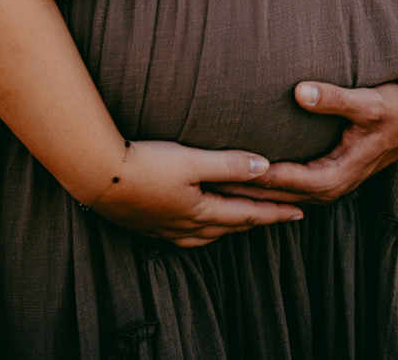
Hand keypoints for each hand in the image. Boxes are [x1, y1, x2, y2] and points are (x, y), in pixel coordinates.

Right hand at [85, 140, 304, 246]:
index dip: (275, 212)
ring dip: (233, 227)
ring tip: (246, 222)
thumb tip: (265, 167)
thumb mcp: (190, 161)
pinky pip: (189, 236)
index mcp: (202, 211)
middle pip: (233, 226)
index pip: (248, 214)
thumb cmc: (145, 164)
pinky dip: (206, 230)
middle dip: (260, 221)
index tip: (299, 212)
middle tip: (283, 218)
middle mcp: (188, 226)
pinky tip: (199, 225)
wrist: (98, 177)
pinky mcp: (151, 226)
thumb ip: (228, 164)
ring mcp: (168, 229)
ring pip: (211, 234)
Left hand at [231, 78, 397, 204]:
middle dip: (242, 191)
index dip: (251, 176)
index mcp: (335, 175)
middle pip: (276, 195)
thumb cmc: (394, 109)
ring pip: (281, 194)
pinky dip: (268, 185)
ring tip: (215, 183)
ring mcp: (328, 183)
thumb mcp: (366, 102)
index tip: (221, 169)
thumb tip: (299, 91)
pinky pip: (291, 185)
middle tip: (204, 183)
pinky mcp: (328, 174)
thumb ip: (333, 98)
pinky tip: (246, 176)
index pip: (282, 180)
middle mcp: (329, 187)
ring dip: (251, 192)